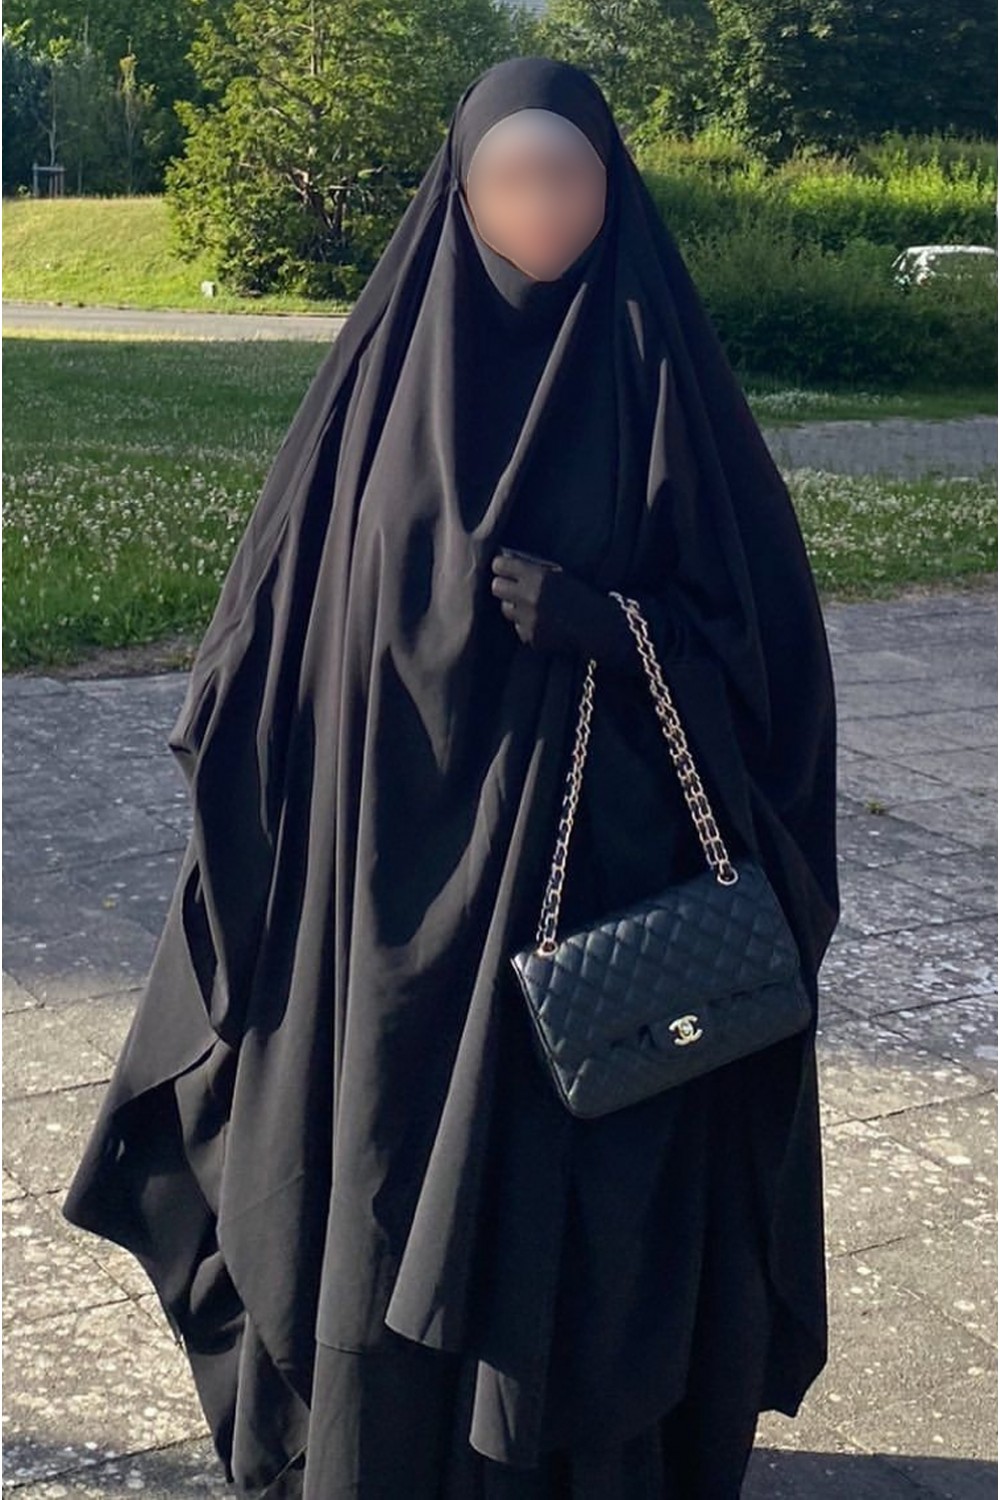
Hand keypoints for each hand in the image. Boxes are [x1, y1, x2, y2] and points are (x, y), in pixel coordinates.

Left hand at [490, 549, 642, 670]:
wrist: (597, 625)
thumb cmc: (580, 594)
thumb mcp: (558, 573)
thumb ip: (532, 567)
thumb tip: (503, 560)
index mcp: (538, 576)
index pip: (499, 564)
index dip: (501, 566)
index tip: (503, 568)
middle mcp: (529, 597)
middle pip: (496, 587)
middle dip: (503, 586)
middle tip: (512, 587)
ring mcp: (528, 619)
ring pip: (506, 609)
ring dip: (515, 606)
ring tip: (532, 606)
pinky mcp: (530, 637)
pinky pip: (518, 627)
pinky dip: (526, 624)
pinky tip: (543, 622)